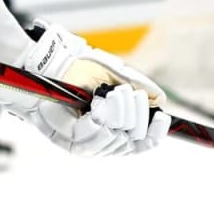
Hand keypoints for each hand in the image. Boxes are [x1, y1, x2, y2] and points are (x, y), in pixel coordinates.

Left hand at [0, 22, 168, 156]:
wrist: (50, 69)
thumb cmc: (78, 72)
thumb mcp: (114, 76)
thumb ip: (137, 87)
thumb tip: (160, 99)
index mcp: (116, 130)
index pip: (144, 143)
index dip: (156, 132)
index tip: (162, 116)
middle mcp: (104, 142)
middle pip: (136, 140)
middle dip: (137, 113)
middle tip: (127, 92)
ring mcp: (88, 145)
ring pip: (119, 138)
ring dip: (120, 112)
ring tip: (111, 93)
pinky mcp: (72, 141)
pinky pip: (98, 134)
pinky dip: (104, 116)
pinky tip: (100, 102)